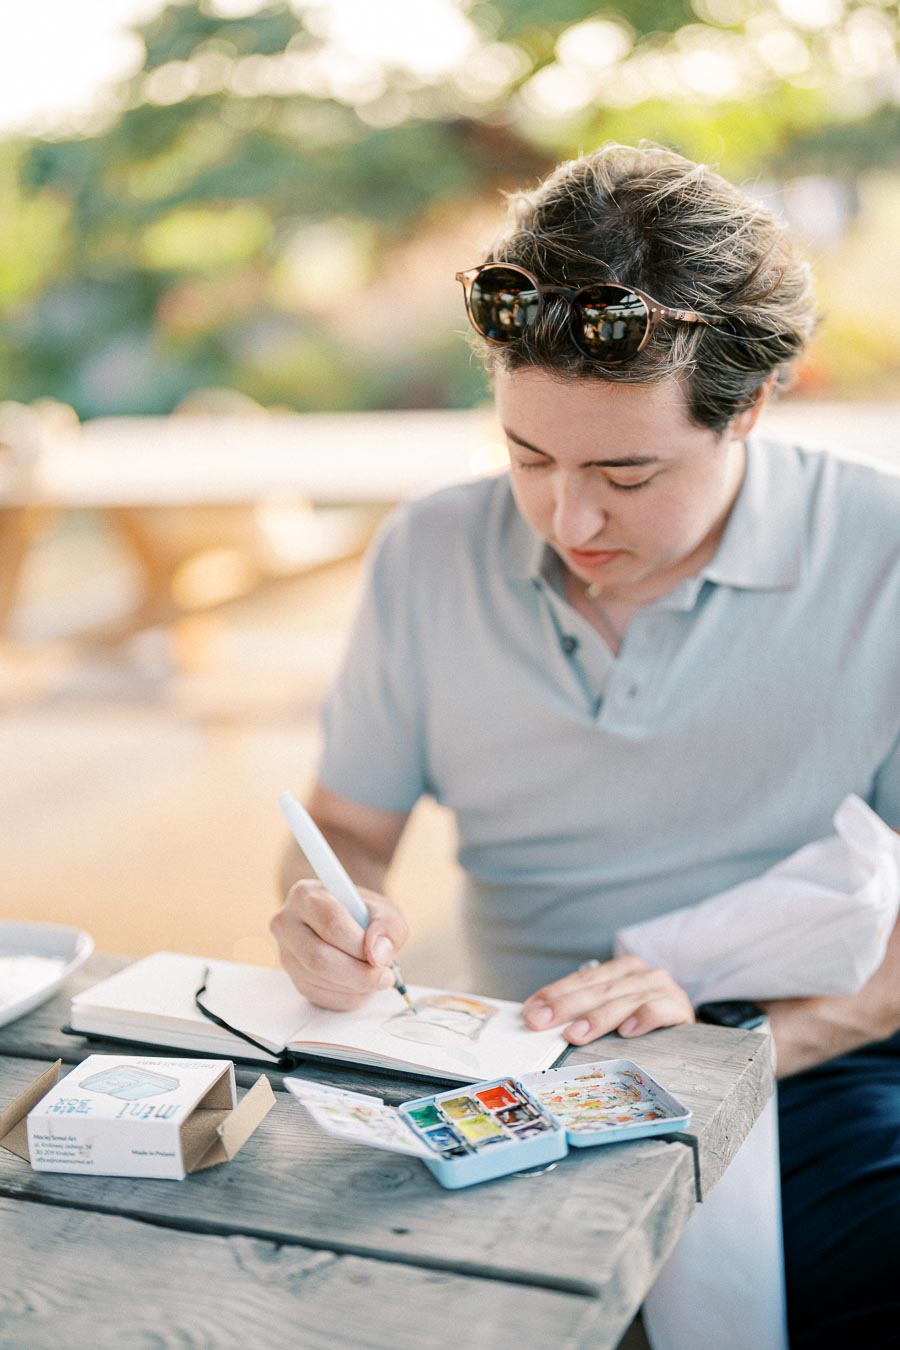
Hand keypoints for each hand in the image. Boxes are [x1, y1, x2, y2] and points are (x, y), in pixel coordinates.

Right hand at [271, 879, 408, 1010]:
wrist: (348, 922)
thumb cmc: (364, 914)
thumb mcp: (384, 911)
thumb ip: (388, 928)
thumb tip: (378, 956)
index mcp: (305, 895)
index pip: (331, 924)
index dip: (359, 947)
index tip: (383, 959)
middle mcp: (286, 923)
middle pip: (319, 958)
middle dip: (358, 974)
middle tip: (385, 977)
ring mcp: (286, 954)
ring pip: (319, 980)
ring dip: (355, 987)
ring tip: (374, 976)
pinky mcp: (293, 979)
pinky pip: (321, 997)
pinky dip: (348, 997)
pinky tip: (360, 985)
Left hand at [522, 956, 694, 1044]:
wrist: (691, 1032)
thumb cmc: (646, 1021)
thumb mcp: (615, 1010)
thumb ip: (585, 1011)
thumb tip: (543, 1021)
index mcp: (621, 969)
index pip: (582, 979)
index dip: (555, 994)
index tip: (531, 1011)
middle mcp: (641, 974)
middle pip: (598, 989)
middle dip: (565, 1006)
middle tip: (541, 1022)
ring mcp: (661, 989)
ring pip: (623, 1000)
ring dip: (597, 1018)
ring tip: (574, 1034)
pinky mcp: (679, 1007)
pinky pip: (658, 1009)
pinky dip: (642, 1018)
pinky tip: (627, 1032)